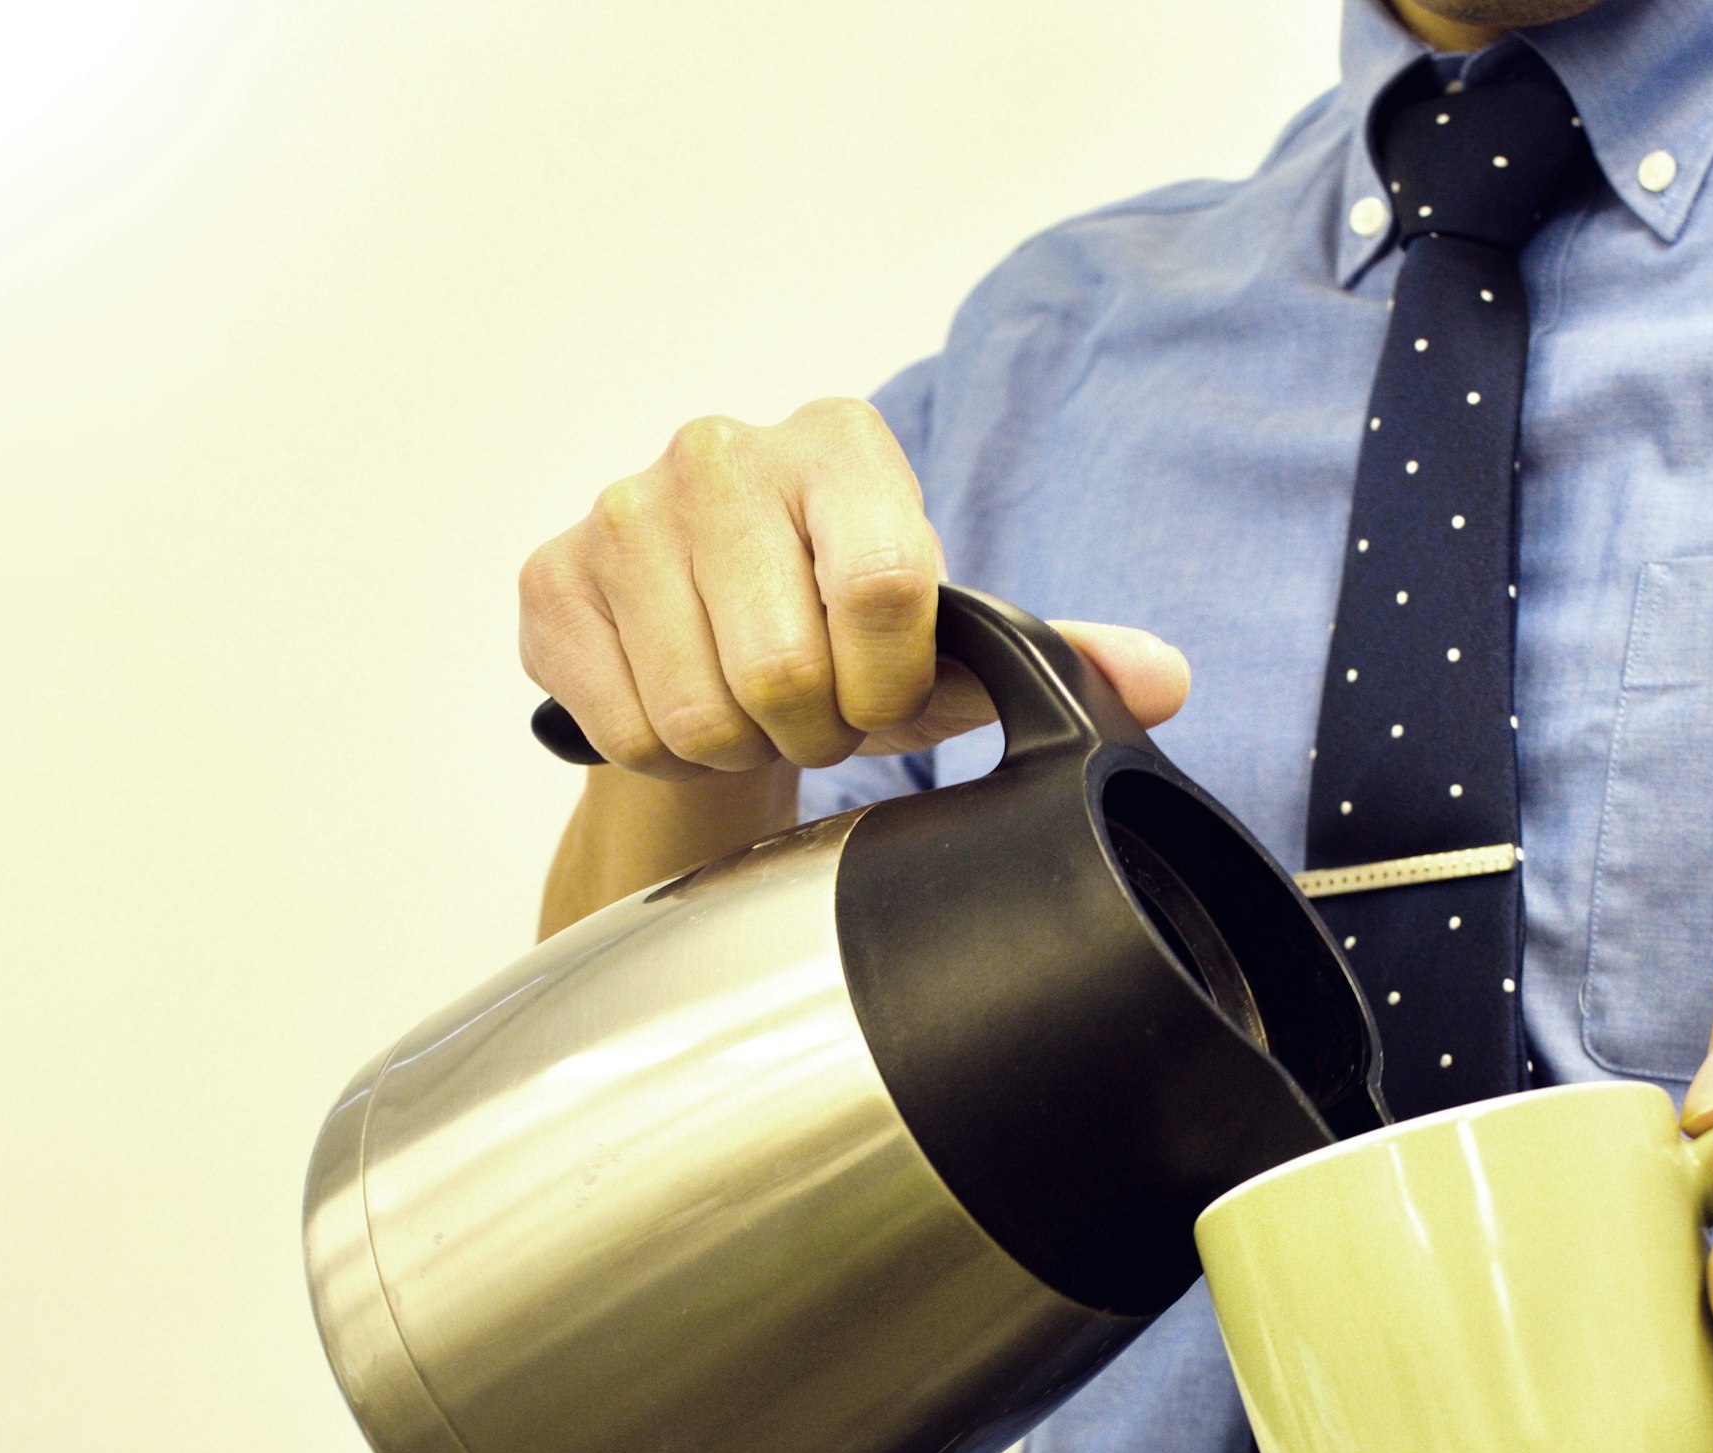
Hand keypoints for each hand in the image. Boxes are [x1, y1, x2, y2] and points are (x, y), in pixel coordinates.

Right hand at [516, 400, 1190, 780]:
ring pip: (699, 710)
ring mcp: (622, 508)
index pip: (887, 588)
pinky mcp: (550, 580)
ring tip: (750, 704)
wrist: (706, 645)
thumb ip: (1056, 657)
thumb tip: (1162, 679)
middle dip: (814, 726)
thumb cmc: (840, 637)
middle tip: (814, 706)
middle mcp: (721, 449)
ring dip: (739, 744)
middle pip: (786, 668)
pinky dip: (664, 752)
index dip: (891, 683)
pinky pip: (627, 728)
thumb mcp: (952, 643)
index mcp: (840, 440)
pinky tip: (679, 700)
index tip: (885, 691)